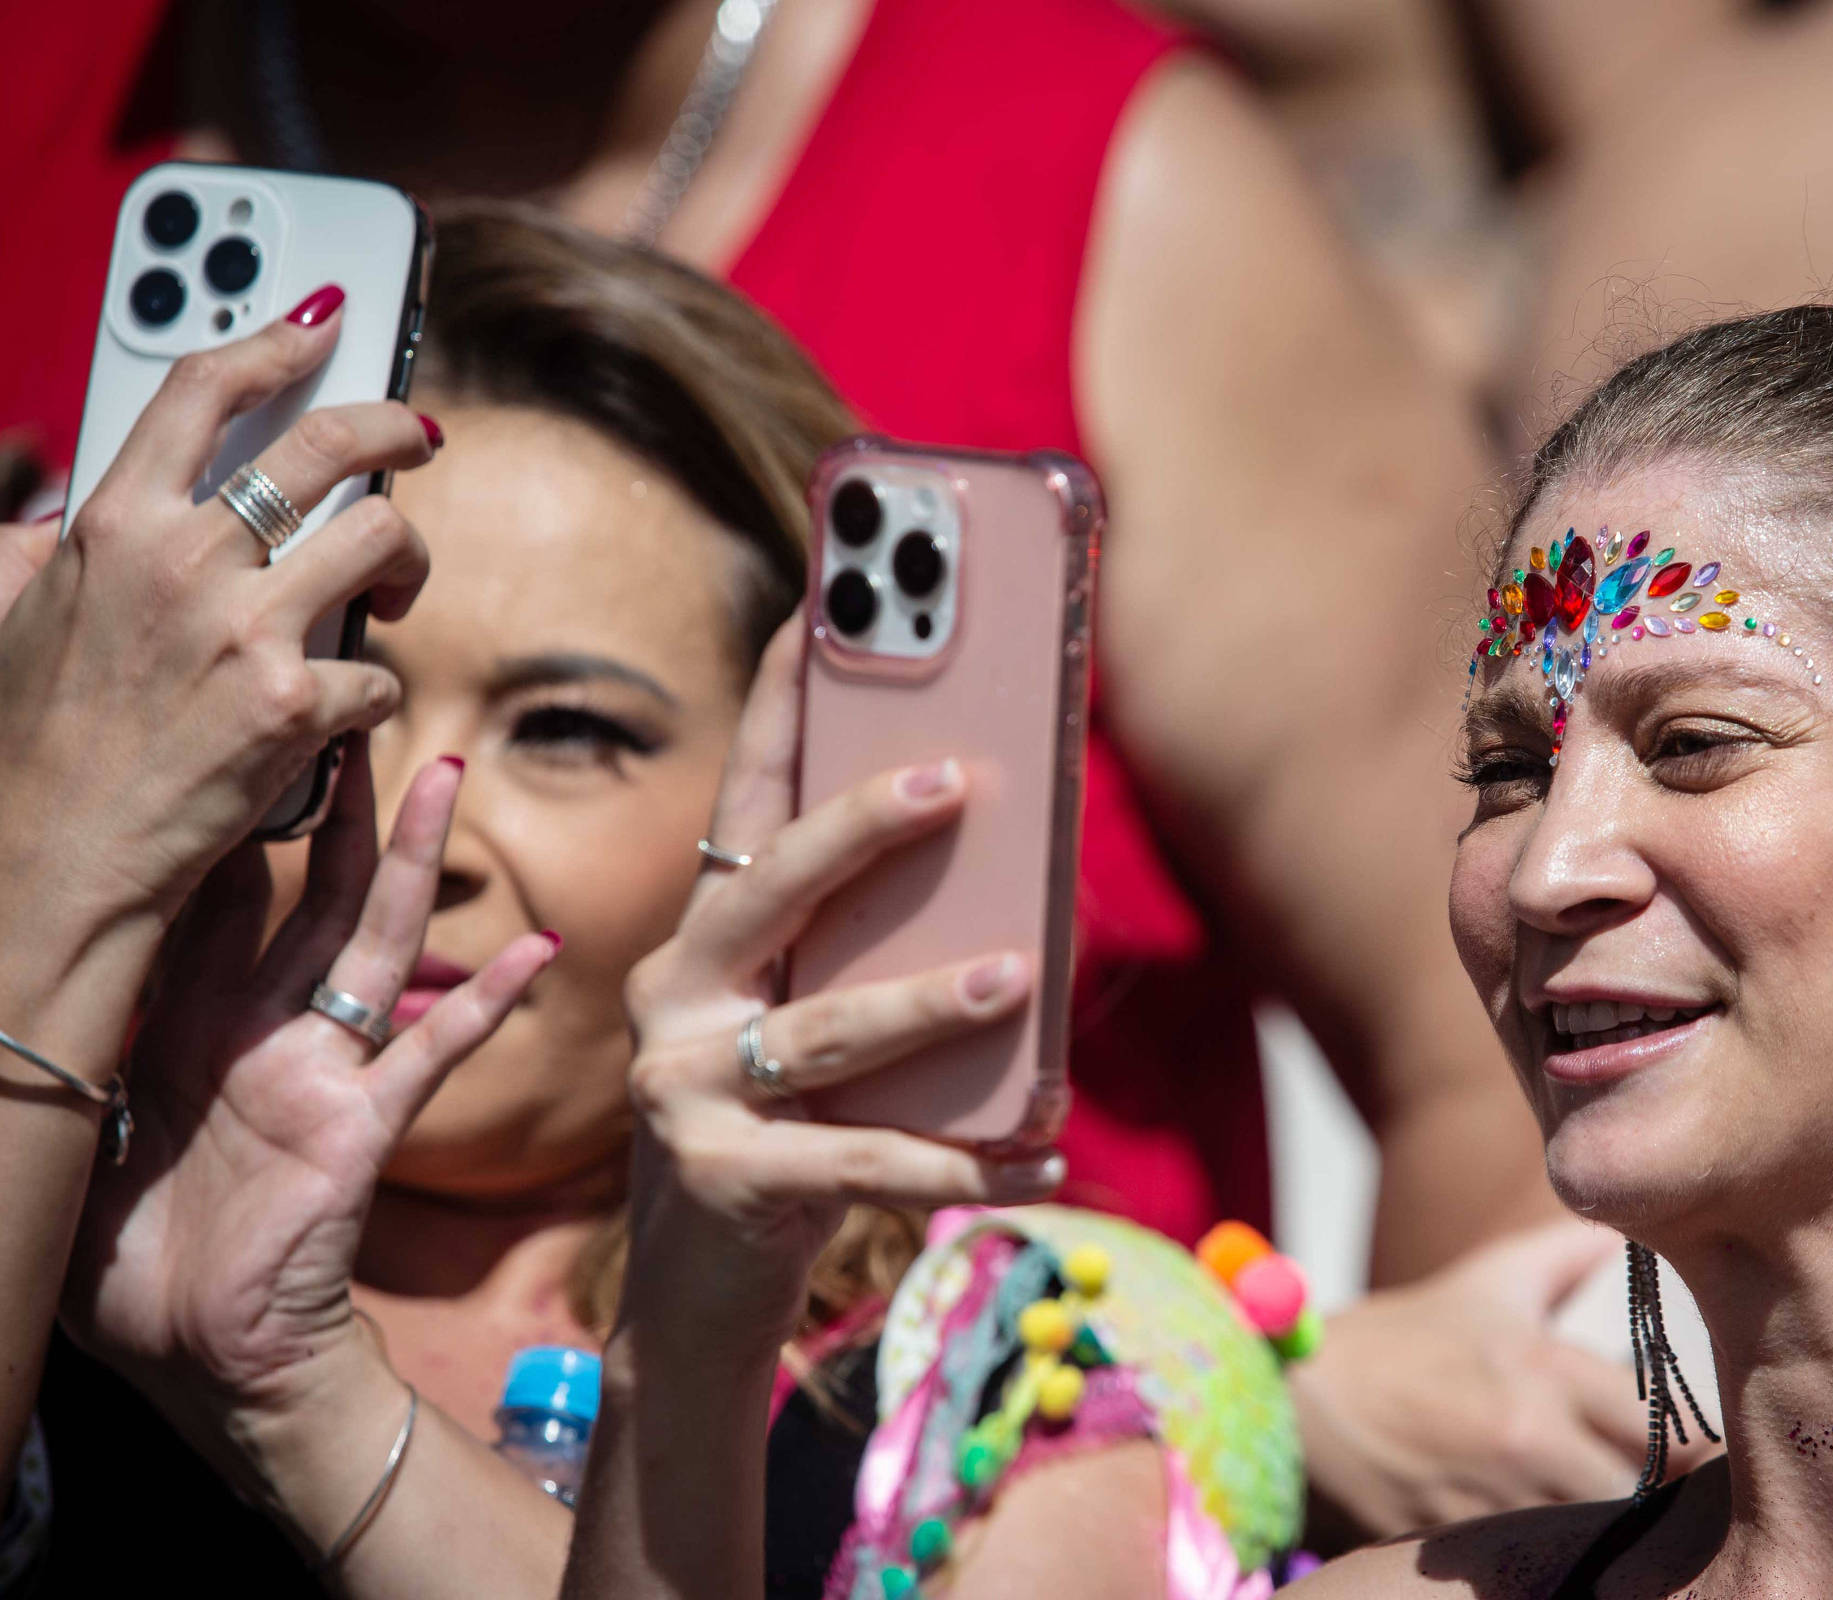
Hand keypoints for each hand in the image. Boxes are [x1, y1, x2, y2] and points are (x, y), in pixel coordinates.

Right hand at [0, 294, 435, 944]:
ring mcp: (248, 631)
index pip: (203, 391)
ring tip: (397, 588)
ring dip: (407, 561)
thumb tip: (68, 511)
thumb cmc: (31, 746)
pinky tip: (342, 710)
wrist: (52, 859)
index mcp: (111, 525)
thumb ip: (48, 549)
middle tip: (420, 434)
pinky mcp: (299, 705)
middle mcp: (185, 562)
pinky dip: (371, 692)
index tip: (320, 325)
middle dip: (395, 426)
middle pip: (329, 446)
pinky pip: (380, 673)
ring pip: (383, 540)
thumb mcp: (14, 615)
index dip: (273, 343)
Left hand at [59, 750, 555, 1449]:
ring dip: (406, 862)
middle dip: (332, 807)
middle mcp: (263, 1031)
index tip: (230, 735)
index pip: (212, 900)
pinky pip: (429, 1057)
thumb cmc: (130, 1264)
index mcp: (189, 1028)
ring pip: (372, 943)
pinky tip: (533, 955)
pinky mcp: (360, 1129)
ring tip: (438, 778)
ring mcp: (321, 1073)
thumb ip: (76, 1059)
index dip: (222, 822)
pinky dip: (483, 1006)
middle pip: (307, 894)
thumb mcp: (81, 1140)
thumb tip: (28, 970)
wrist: (201, 1360)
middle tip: (350, 714)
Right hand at [613, 614, 1060, 1360]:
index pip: (749, 804)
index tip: (822, 606)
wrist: (699, 1298)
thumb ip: (872, 965)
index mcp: (707, 940)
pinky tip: (1040, 1159)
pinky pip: (862, 1163)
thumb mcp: (813, 1033)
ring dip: (928, 1002)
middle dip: (860, 826)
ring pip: (825, 1029)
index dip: (780, 705)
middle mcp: (679, 997)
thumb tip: (1021, 907)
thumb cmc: (781, 1133)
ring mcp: (686, 1089)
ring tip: (1020, 975)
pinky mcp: (725, 1180)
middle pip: (771, 888)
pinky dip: (960, 1163)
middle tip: (957, 778)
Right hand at [1291, 1219, 1673, 1537]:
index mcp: (1546, 1367)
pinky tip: (1548, 1547)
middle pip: (1638, 1497)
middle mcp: (1526, 1433)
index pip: (1667, 1429)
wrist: (1301, 1393)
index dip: (1697, 1452)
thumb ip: (1568, 1255)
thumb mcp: (1490, 1281)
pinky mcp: (1451, 1545)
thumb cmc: (1408, 1335)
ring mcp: (1487, 1495)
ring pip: (1587, 1538)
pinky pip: (1525, 1565)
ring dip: (1602, 1533)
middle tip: (1673, 1504)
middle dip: (1655, 1503)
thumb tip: (1629, 1230)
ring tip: (1616, 1525)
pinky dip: (1540, 1558)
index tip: (1706, 1459)